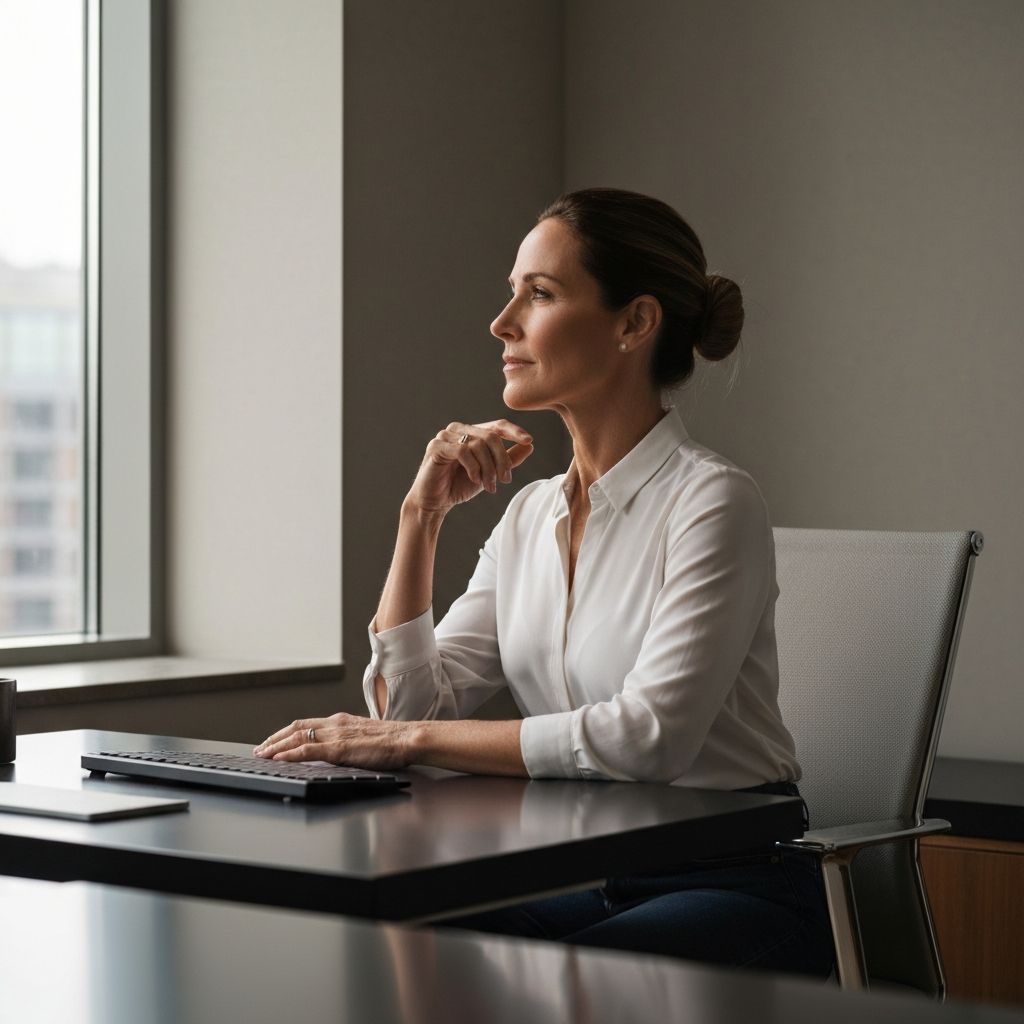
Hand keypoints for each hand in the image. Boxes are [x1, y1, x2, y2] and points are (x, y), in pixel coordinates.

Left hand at [253, 712, 413, 770]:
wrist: (407, 738)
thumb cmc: (393, 741)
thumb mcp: (364, 737)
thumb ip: (349, 741)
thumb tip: (340, 750)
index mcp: (341, 721)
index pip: (306, 724)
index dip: (286, 732)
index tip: (274, 740)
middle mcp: (334, 724)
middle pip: (296, 728)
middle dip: (275, 739)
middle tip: (260, 749)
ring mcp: (335, 735)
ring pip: (297, 738)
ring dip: (276, 747)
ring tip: (263, 755)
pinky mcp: (338, 748)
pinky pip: (307, 750)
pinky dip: (289, 754)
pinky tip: (278, 760)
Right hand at [405, 419, 533, 513]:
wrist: (434, 502)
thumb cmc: (459, 485)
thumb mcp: (490, 473)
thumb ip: (508, 459)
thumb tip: (529, 446)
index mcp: (471, 432)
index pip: (496, 425)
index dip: (514, 431)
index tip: (529, 440)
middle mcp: (458, 429)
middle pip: (491, 436)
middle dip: (502, 460)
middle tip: (505, 480)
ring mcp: (445, 435)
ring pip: (479, 444)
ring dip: (488, 469)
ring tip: (489, 486)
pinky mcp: (436, 446)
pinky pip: (463, 450)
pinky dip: (474, 467)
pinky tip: (475, 480)